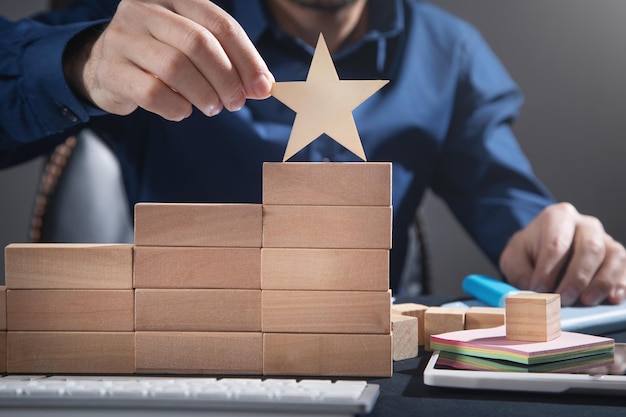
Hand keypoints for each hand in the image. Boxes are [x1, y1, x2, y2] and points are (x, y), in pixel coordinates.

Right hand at [64, 0, 273, 119]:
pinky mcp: (110, 69)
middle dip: (226, 78)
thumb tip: (263, 86)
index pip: (220, 24)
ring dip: (204, 95)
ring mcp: (123, 37)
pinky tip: (182, 111)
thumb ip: (226, 59)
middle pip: (198, 43)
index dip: (247, 59)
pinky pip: (152, 92)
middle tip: (237, 103)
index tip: (263, 88)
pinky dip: (176, 107)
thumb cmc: (159, 58)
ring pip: (175, 67)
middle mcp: (145, 9)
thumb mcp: (193, 48)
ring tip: (212, 108)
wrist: (104, 67)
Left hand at [499, 202, 625, 305]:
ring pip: (613, 256)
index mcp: (558, 217)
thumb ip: (518, 270)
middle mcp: (586, 224)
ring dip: (601, 282)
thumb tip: (531, 288)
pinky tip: (612, 299)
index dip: (548, 269)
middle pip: (589, 247)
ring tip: (586, 301)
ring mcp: (605, 238)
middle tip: (563, 298)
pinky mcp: (617, 256)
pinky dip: (620, 284)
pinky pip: (625, 267)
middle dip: (576, 277)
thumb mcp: (514, 257)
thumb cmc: (530, 252)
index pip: (556, 243)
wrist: (542, 249)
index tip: (539, 289)